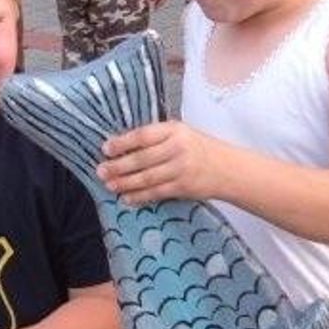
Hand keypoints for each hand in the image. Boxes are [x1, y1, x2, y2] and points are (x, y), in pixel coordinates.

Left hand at [97, 120, 219, 204]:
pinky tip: (127, 197)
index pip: (143, 135)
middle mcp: (178, 148)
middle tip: (101, 170)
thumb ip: (157, 138)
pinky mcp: (183, 187)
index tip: (106, 148)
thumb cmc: (200, 149)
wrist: (228, 168)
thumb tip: (123, 146)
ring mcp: (181, 169)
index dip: (122, 142)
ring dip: (124, 183)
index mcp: (175, 130)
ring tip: (109, 185)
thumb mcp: (181, 134)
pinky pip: (156, 192)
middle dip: (118, 166)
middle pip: (141, 158)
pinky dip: (139, 196)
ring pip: (146, 177)